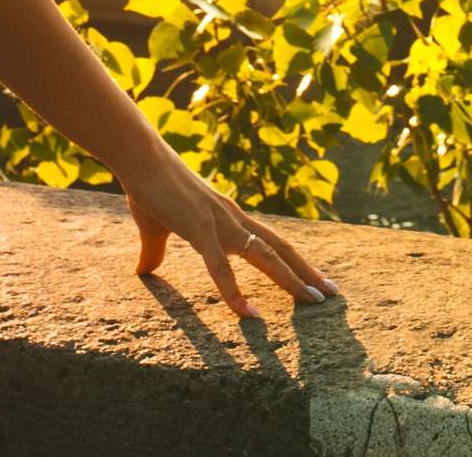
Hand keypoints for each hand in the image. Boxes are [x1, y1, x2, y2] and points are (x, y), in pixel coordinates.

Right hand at [125, 156, 339, 319]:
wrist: (139, 158)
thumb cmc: (148, 187)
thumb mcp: (155, 227)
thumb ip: (154, 251)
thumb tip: (144, 270)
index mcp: (227, 219)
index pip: (270, 243)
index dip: (293, 262)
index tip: (313, 281)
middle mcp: (233, 220)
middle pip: (280, 249)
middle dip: (307, 272)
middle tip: (332, 294)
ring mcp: (220, 223)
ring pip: (265, 255)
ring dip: (291, 279)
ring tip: (313, 301)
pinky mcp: (199, 229)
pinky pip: (220, 267)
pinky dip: (235, 292)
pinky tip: (248, 314)